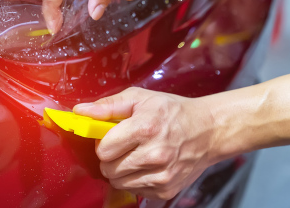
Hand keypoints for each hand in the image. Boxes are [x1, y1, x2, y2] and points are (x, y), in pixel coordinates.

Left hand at [73, 87, 215, 199]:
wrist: (208, 131)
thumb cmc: (173, 112)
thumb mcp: (141, 98)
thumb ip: (108, 105)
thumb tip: (80, 111)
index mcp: (146, 128)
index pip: (104, 149)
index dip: (103, 142)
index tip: (111, 136)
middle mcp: (155, 154)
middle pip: (108, 168)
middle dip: (110, 157)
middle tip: (123, 146)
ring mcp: (162, 175)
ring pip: (119, 182)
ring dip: (121, 170)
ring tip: (136, 155)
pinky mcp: (166, 190)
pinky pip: (135, 191)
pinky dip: (136, 180)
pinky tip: (147, 165)